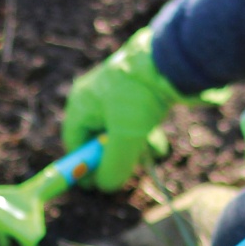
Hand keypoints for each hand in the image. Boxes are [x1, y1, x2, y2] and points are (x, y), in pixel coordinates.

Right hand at [62, 28, 183, 190]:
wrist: (169, 59)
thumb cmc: (139, 96)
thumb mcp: (125, 138)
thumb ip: (112, 167)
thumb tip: (106, 186)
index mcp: (81, 105)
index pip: (75, 144)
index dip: (85, 167)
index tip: (99, 184)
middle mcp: (93, 97)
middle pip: (97, 138)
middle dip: (114, 157)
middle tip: (129, 169)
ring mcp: (115, 92)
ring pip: (119, 130)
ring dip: (133, 147)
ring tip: (152, 153)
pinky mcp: (136, 89)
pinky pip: (134, 119)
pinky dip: (144, 133)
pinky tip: (158, 143)